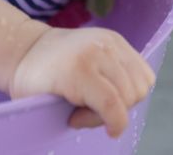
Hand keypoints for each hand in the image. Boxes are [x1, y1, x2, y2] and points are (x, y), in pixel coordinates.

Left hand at [8, 26, 156, 137]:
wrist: (30, 49)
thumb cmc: (35, 83)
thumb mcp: (51, 106)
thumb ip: (85, 116)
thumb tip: (113, 119)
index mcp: (78, 69)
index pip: (112, 103)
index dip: (116, 124)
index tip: (111, 133)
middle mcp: (98, 50)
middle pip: (130, 94)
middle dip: (115, 111)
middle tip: (87, 110)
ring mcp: (110, 41)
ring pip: (142, 81)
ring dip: (127, 97)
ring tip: (101, 97)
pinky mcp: (116, 38)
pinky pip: (142, 68)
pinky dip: (133, 83)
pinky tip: (113, 85)